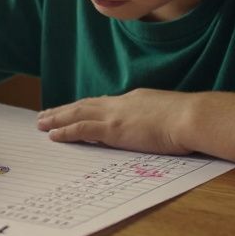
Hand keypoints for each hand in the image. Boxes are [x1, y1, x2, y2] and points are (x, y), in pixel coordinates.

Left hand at [36, 89, 195, 154]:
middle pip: (85, 105)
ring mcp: (116, 115)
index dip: (86, 107)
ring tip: (41, 123)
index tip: (73, 109)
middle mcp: (122, 103)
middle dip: (64, 110)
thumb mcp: (171, 116)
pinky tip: (53, 135)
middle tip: (46, 114)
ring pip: (78, 114)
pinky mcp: (114, 129)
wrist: (193, 117)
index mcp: (135, 100)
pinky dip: (66, 131)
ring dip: (57, 118)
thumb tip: (159, 128)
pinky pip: (82, 129)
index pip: (104, 103)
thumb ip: (158, 120)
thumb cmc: (191, 120)